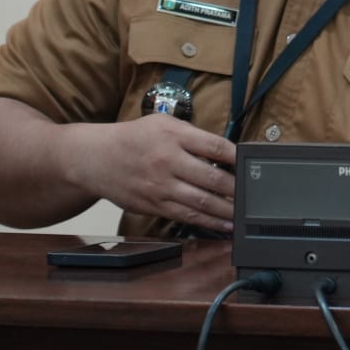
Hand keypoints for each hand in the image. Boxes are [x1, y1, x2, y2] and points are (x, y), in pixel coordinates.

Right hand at [63, 116, 236, 233]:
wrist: (96, 158)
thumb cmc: (134, 138)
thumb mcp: (163, 123)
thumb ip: (193, 136)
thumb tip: (224, 152)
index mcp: (174, 136)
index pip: (215, 146)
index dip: (238, 157)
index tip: (252, 164)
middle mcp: (168, 161)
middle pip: (211, 178)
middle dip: (236, 189)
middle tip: (254, 194)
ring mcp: (161, 186)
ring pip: (200, 202)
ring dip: (226, 211)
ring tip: (244, 214)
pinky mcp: (154, 205)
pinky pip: (185, 217)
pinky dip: (207, 223)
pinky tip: (223, 225)